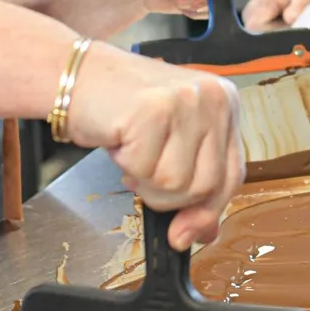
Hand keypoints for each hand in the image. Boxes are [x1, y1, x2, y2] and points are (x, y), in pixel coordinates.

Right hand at [64, 45, 244, 248]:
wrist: (76, 76)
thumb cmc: (122, 108)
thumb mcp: (169, 143)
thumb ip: (194, 182)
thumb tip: (205, 233)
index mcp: (224, 102)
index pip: (232, 173)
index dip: (209, 210)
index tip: (186, 233)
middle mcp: (213, 97)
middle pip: (206, 185)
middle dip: (168, 195)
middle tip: (142, 171)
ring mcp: (186, 101)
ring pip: (177, 183)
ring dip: (145, 182)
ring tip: (132, 150)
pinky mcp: (155, 110)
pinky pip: (146, 171)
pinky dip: (127, 166)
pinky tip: (121, 140)